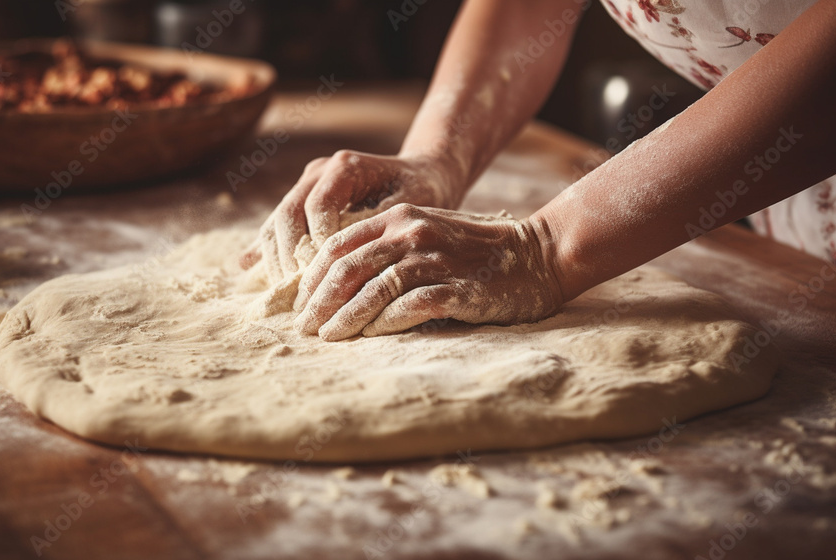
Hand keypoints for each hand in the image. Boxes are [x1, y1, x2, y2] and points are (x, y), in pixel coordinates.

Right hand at [239, 150, 464, 281]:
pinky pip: (276, 230)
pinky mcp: (301, 204)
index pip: (317, 208)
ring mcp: (305, 187)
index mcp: (343, 167)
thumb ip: (379, 223)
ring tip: (289, 295)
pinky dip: (271, 256)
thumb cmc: (422, 191)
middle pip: (288, 216)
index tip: (328, 279)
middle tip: (302, 295)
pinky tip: (267, 282)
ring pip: (275, 224)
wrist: (421, 174)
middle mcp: (318, 172)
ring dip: (277, 261)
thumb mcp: (412, 205)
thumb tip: (349, 254)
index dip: (318, 245)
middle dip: (291, 258)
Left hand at [292, 203, 564, 340]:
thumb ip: (385, 248)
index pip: (338, 245)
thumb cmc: (474, 251)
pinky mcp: (457, 288)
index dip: (311, 277)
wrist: (537, 255)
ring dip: (345, 317)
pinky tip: (370, 336)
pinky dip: (385, 323)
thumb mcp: (426, 233)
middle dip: (318, 301)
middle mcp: (412, 232)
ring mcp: (435, 259)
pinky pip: (410, 306)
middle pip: (348, 267)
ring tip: (327, 338)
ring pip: (373, 288)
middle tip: (303, 328)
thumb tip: (336, 283)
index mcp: (398, 217)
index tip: (299, 304)